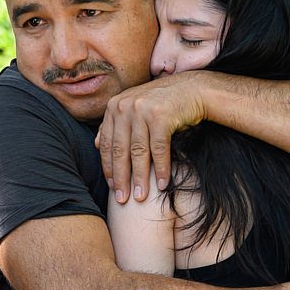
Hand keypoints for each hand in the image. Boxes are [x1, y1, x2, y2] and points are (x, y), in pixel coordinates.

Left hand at [96, 72, 208, 203]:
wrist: (193, 89)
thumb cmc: (162, 103)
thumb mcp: (134, 109)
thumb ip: (115, 124)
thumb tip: (96, 144)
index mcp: (115, 106)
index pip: (107, 143)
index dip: (109, 168)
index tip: (112, 188)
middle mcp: (125, 106)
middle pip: (120, 150)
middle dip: (121, 178)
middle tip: (122, 200)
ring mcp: (142, 110)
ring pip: (138, 152)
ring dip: (140, 178)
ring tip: (140, 197)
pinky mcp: (161, 115)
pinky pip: (159, 149)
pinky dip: (160, 169)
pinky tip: (162, 184)